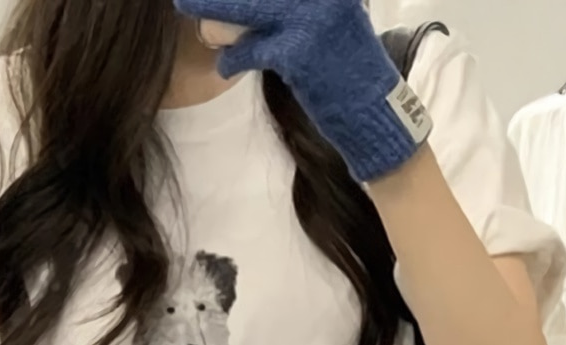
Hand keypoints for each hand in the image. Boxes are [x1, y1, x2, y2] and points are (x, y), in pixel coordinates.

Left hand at [174, 0, 431, 181]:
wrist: (375, 113)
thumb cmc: (347, 70)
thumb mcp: (328, 22)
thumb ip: (296, 7)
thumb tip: (250, 7)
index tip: (217, 1)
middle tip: (190, 0)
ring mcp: (311, 16)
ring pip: (246, 6)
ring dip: (214, 12)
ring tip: (198, 20)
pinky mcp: (299, 50)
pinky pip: (251, 47)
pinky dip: (234, 57)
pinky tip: (226, 65)